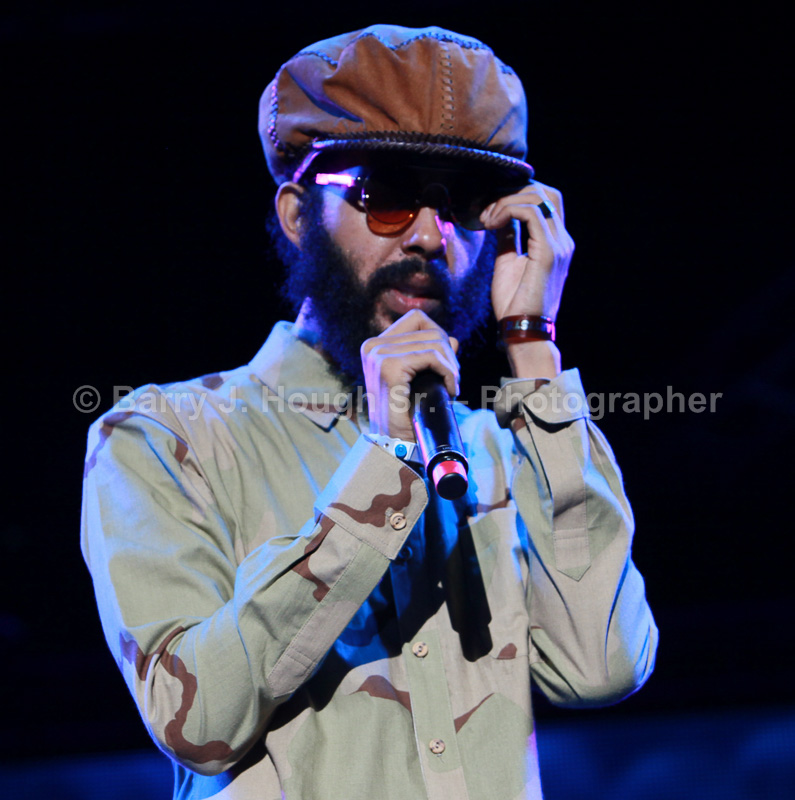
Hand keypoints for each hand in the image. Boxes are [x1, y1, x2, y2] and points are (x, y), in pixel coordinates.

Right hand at [360, 309, 458, 440]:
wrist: (394, 445)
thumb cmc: (406, 414)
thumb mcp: (418, 379)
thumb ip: (431, 356)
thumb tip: (452, 339)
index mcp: (374, 346)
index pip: (417, 320)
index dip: (438, 335)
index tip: (444, 363)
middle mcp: (373, 346)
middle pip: (429, 329)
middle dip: (448, 353)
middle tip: (451, 380)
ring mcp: (379, 355)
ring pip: (435, 342)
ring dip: (451, 365)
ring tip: (451, 387)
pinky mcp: (390, 367)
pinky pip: (433, 356)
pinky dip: (448, 372)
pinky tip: (450, 390)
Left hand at [481, 181, 574, 321]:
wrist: (522, 329)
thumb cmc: (514, 302)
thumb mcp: (508, 261)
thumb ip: (508, 238)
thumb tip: (500, 218)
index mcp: (556, 243)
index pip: (546, 201)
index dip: (518, 195)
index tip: (491, 209)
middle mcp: (562, 241)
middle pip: (546, 193)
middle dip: (512, 193)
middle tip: (487, 210)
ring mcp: (558, 245)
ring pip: (537, 199)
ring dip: (505, 202)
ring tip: (486, 219)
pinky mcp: (548, 252)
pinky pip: (530, 214)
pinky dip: (508, 211)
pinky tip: (492, 223)